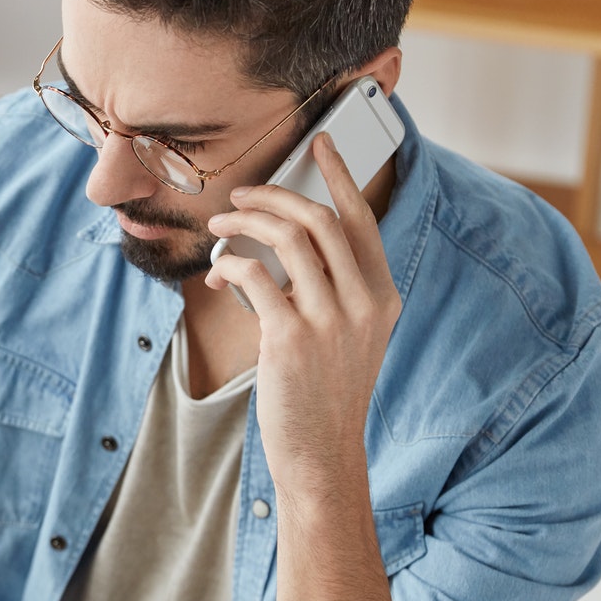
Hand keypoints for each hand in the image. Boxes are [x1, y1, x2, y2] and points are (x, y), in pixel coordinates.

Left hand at [204, 133, 399, 503]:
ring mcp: (330, 320)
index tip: (319, 145)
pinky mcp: (290, 338)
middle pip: (318, 218)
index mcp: (382, 297)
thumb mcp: (345, 337)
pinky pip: (254, 275)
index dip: (339, 175)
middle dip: (273, 196)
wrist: (322, 455)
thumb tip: (271, 247)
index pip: (361, 219)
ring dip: (245, 223)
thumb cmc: (325, 395)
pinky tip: (218, 272)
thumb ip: (326, 290)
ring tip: (219, 226)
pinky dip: (230, 263)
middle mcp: (363, 303)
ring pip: (287, 238)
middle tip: (241, 196)